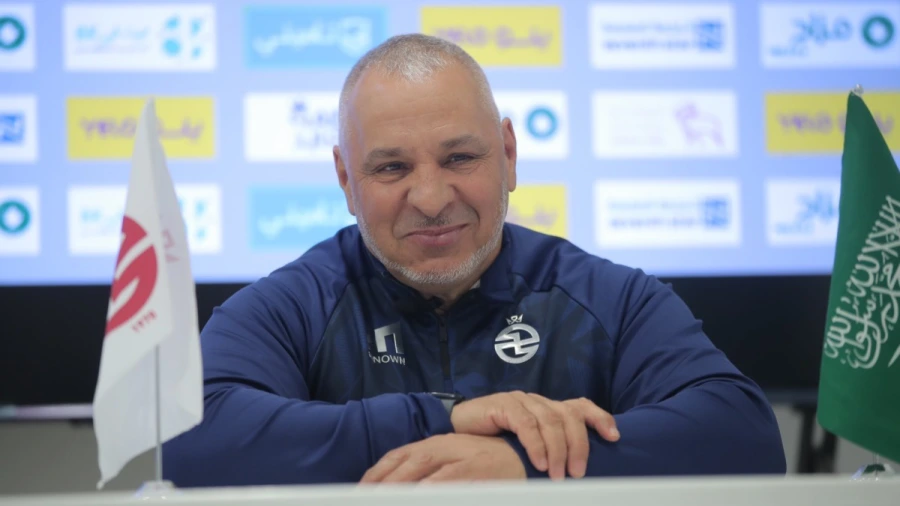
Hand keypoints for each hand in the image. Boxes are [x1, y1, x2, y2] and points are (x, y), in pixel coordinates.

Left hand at [360, 434, 525, 482]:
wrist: (526, 458)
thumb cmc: (489, 464)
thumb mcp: (456, 462)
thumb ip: (431, 472)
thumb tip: (404, 487)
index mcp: (437, 443)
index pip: (398, 455)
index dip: (376, 473)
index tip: (360, 490)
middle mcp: (445, 446)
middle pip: (405, 461)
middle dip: (381, 482)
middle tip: (363, 498)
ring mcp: (460, 456)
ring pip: (421, 468)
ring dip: (399, 486)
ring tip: (382, 499)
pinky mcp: (475, 468)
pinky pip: (447, 480)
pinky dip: (429, 489)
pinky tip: (418, 497)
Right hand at [450, 392, 618, 479]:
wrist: (456, 429)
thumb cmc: (493, 441)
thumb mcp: (526, 445)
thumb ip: (547, 448)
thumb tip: (573, 471)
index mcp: (547, 408)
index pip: (580, 406)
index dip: (599, 418)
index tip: (614, 437)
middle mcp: (538, 401)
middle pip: (569, 416)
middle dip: (579, 445)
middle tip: (578, 472)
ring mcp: (521, 400)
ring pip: (551, 422)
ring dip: (558, 451)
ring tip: (558, 475)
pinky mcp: (504, 404)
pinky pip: (527, 424)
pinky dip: (536, 444)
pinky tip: (539, 463)